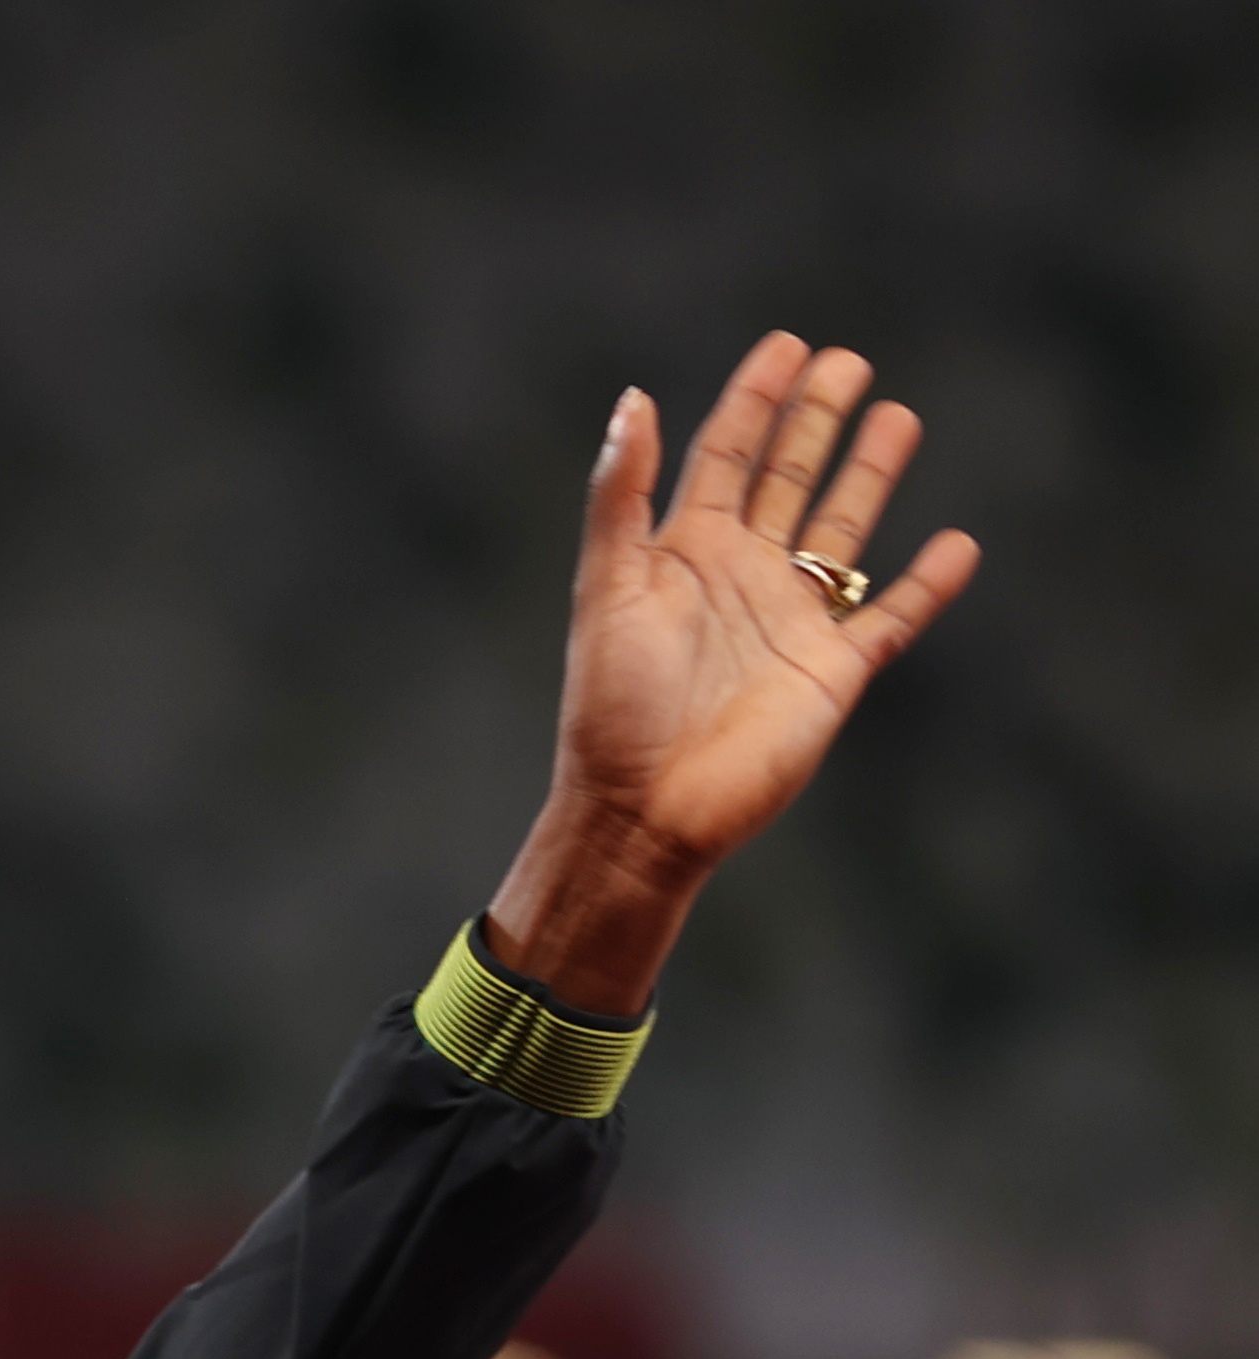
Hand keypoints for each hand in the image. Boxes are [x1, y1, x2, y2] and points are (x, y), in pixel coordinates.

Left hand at [482, 335, 982, 1014]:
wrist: (644, 810)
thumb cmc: (611, 706)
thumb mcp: (605, 590)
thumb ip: (621, 496)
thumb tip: (634, 400)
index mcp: (683, 553)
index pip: (725, 454)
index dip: (755, 399)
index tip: (787, 345)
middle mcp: (741, 576)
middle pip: (789, 478)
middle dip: (816, 420)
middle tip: (850, 360)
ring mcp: (790, 620)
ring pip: (842, 530)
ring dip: (869, 475)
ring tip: (899, 415)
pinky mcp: (833, 671)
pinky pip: (891, 617)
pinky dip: (927, 585)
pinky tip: (956, 545)